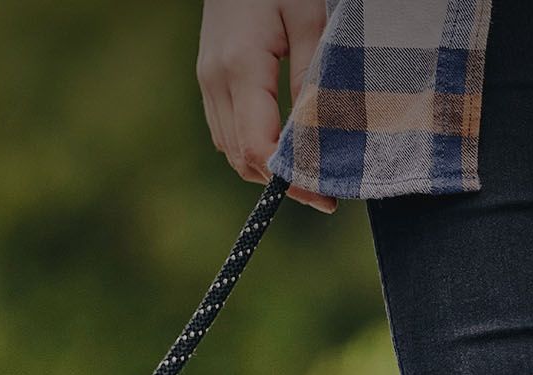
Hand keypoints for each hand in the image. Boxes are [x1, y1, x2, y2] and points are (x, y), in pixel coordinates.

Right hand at [197, 0, 337, 212]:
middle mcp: (215, 80)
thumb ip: (312, 74)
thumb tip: (317, 133)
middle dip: (279, 181)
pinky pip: (224, 129)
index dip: (289, 179)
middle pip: (240, 156)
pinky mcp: (208, 78)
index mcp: (242, 67)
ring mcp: (207, 80)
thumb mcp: (310, 19)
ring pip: (228, 148)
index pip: (258, 146)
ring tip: (305, 174)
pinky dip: (250, 146)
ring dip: (263, 167)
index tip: (324, 197)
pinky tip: (281, 146)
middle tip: (323, 193)